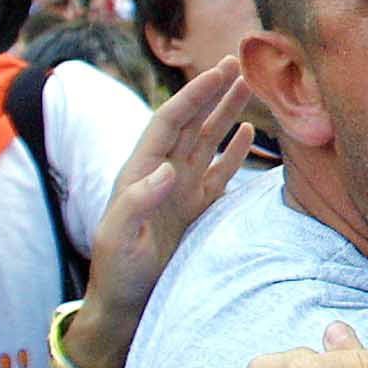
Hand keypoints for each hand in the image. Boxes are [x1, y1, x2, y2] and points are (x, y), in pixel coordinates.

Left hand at [77, 56, 254, 363]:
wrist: (127, 305)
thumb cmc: (118, 273)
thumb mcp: (120, 238)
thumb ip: (140, 201)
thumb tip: (167, 168)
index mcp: (142, 172)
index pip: (171, 122)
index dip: (195, 95)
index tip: (220, 71)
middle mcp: (164, 174)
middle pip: (193, 123)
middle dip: (214, 92)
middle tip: (240, 62)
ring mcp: (184, 190)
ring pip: (210, 141)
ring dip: (227, 113)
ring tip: (249, 86)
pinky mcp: (200, 209)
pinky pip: (221, 172)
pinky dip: (235, 151)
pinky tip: (248, 133)